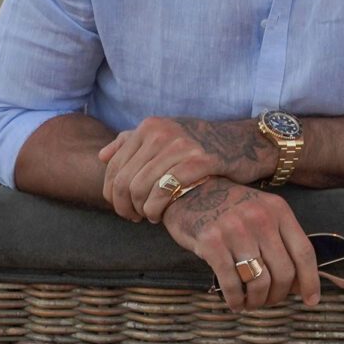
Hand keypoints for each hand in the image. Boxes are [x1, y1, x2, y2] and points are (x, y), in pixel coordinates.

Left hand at [98, 117, 268, 221]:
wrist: (242, 142)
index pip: (114, 166)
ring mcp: (180, 145)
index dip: (112, 193)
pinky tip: (161, 214)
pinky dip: (157, 209)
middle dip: (124, 206)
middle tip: (133, 218)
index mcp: (149, 126)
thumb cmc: (199, 144)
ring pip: (141, 188)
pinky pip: (164, 192)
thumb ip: (132, 142)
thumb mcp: (165, 135)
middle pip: (125, 180)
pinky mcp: (199, 161)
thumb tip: (102, 156)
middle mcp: (161, 132)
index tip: (122, 208)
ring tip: (149, 217)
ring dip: (141, 210)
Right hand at [164, 180, 320, 310]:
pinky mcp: (212, 242)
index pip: (304, 252)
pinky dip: (235, 299)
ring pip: (259, 281)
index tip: (311, 301)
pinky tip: (234, 302)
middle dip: (278, 295)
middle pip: (284, 271)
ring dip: (256, 301)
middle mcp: (260, 218)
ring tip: (250, 303)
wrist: (190, 191)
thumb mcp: (261, 214)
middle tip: (268, 301)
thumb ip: (280, 242)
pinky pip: (231, 283)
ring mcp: (236, 229)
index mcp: (278, 210)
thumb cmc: (230, 209)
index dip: (310, 280)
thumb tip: (298, 284)